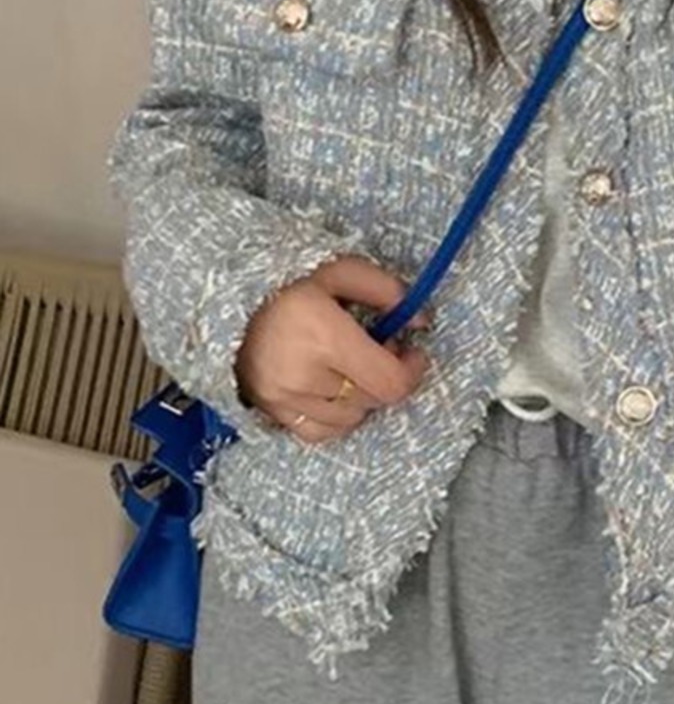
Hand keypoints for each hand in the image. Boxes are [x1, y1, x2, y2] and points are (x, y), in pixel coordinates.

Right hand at [235, 256, 430, 444]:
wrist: (223, 299)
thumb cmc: (286, 282)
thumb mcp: (339, 271)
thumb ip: (386, 290)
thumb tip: (421, 319)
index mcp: (324, 336)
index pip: (388, 382)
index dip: (411, 371)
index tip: (411, 353)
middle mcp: (303, 374)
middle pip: (372, 399)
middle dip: (384, 375)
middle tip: (375, 348)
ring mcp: (283, 398)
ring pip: (350, 418)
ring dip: (361, 396)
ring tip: (349, 365)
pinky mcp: (270, 411)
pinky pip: (320, 433)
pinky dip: (336, 417)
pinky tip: (334, 391)